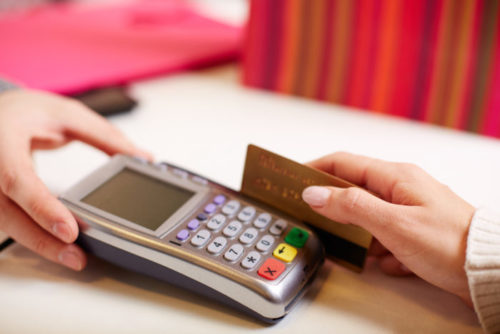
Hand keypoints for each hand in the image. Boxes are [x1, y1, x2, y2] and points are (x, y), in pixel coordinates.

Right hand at [0, 89, 150, 270]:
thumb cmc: (25, 111)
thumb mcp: (67, 114)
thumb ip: (104, 136)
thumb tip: (141, 156)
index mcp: (2, 140)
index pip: (18, 179)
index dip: (43, 208)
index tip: (70, 231)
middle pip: (8, 214)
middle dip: (44, 240)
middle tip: (77, 258)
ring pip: (5, 224)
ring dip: (38, 244)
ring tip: (72, 257)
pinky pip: (7, 222)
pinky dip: (32, 235)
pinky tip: (54, 245)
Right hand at [301, 152, 474, 303]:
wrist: (488, 271)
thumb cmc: (448, 244)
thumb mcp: (392, 223)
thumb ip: (350, 206)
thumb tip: (314, 192)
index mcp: (395, 176)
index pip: (344, 162)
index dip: (316, 168)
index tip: (294, 176)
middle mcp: (402, 187)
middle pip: (355, 190)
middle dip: (336, 207)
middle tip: (319, 220)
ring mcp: (409, 208)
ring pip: (369, 216)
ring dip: (363, 235)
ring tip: (371, 253)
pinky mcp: (416, 229)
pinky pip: (386, 235)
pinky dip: (383, 249)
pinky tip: (394, 262)